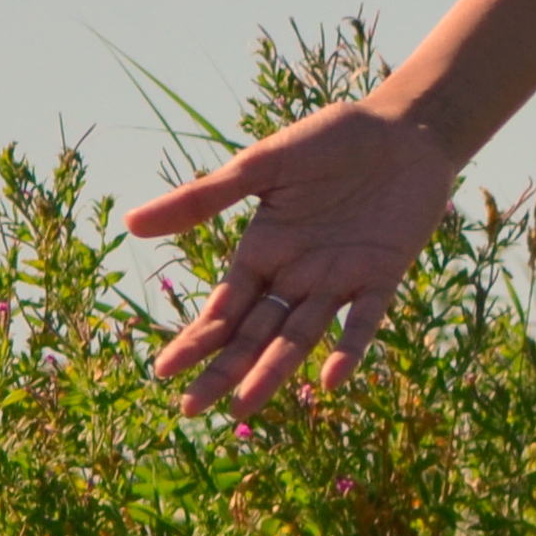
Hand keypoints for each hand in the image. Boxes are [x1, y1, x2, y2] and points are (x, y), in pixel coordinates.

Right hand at [125, 99, 460, 416]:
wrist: (404, 126)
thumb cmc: (331, 139)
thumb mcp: (264, 164)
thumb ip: (206, 197)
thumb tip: (131, 224)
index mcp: (264, 251)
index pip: (224, 307)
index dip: (197, 339)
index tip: (165, 372)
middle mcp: (296, 274)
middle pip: (254, 333)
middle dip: (224, 369)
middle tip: (190, 409)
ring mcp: (339, 278)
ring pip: (300, 334)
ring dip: (273, 369)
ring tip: (243, 406)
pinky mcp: (383, 273)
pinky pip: (364, 318)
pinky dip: (349, 347)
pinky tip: (332, 379)